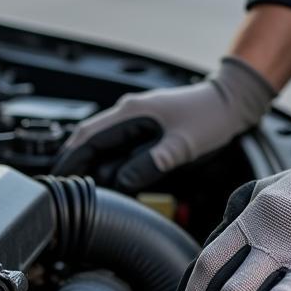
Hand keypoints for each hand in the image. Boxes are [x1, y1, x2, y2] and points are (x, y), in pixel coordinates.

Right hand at [54, 57, 274, 191]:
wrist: (232, 102)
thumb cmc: (210, 119)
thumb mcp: (180, 148)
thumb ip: (148, 165)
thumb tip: (119, 182)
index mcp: (131, 113)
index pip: (88, 139)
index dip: (71, 161)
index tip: (58, 180)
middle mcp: (129, 112)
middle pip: (88, 139)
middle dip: (73, 162)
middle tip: (62, 188)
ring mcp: (137, 118)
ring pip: (102, 141)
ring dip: (90, 162)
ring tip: (81, 186)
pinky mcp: (148, 126)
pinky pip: (118, 143)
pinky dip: (107, 159)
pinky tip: (108, 175)